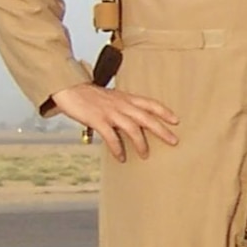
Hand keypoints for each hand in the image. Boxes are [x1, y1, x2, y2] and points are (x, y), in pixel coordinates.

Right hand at [51, 83, 179, 162]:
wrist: (70, 88)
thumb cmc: (91, 95)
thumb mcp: (113, 97)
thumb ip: (124, 107)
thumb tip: (134, 122)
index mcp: (127, 98)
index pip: (151, 103)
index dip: (164, 112)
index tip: (176, 121)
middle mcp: (122, 104)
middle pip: (147, 117)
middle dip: (162, 130)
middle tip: (174, 141)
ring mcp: (110, 112)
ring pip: (132, 128)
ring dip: (141, 143)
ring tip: (145, 155)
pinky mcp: (98, 120)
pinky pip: (111, 136)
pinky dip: (117, 148)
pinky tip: (121, 157)